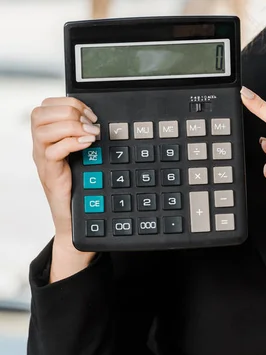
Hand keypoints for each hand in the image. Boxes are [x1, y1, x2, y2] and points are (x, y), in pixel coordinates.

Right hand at [31, 97, 99, 279]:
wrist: (78, 218)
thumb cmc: (83, 186)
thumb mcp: (87, 155)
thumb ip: (88, 136)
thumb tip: (102, 122)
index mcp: (49, 137)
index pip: (46, 105)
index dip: (69, 103)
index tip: (91, 114)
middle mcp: (42, 146)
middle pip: (41, 112)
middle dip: (70, 112)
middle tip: (91, 125)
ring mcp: (43, 159)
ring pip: (42, 128)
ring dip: (71, 126)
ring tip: (91, 135)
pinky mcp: (49, 173)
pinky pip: (51, 151)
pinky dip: (71, 143)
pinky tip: (88, 145)